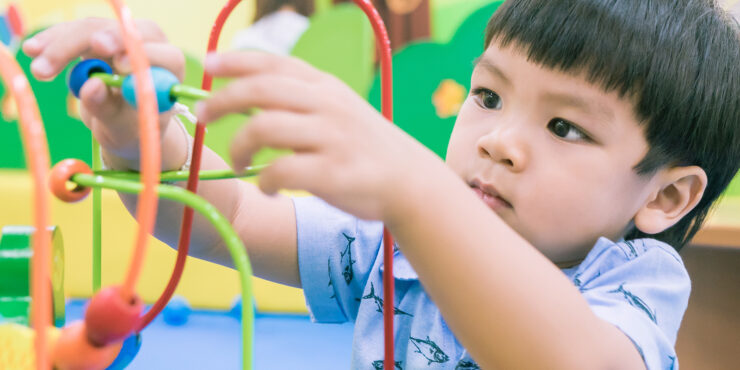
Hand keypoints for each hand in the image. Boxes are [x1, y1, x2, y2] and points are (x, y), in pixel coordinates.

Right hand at [22, 18, 184, 169]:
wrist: (122, 125)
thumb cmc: (132, 129)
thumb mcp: (122, 128)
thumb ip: (109, 109)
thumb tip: (91, 87)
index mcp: (170, 70)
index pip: (164, 55)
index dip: (144, 57)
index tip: (120, 65)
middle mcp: (151, 46)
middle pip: (123, 34)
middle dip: (87, 45)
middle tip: (58, 60)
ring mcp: (124, 38)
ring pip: (92, 29)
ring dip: (61, 45)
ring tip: (38, 70)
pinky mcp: (100, 36)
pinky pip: (74, 31)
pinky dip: (53, 41)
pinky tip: (33, 49)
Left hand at [196, 51, 442, 220]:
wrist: (410, 181)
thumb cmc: (363, 145)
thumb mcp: (338, 107)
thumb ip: (300, 97)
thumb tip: (245, 92)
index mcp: (325, 87)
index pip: (273, 64)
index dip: (236, 61)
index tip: (209, 64)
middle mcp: (327, 105)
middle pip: (260, 91)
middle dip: (222, 101)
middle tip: (202, 117)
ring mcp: (331, 138)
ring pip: (264, 128)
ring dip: (239, 147)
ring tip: (239, 162)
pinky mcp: (333, 173)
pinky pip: (281, 172)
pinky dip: (264, 181)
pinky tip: (267, 188)